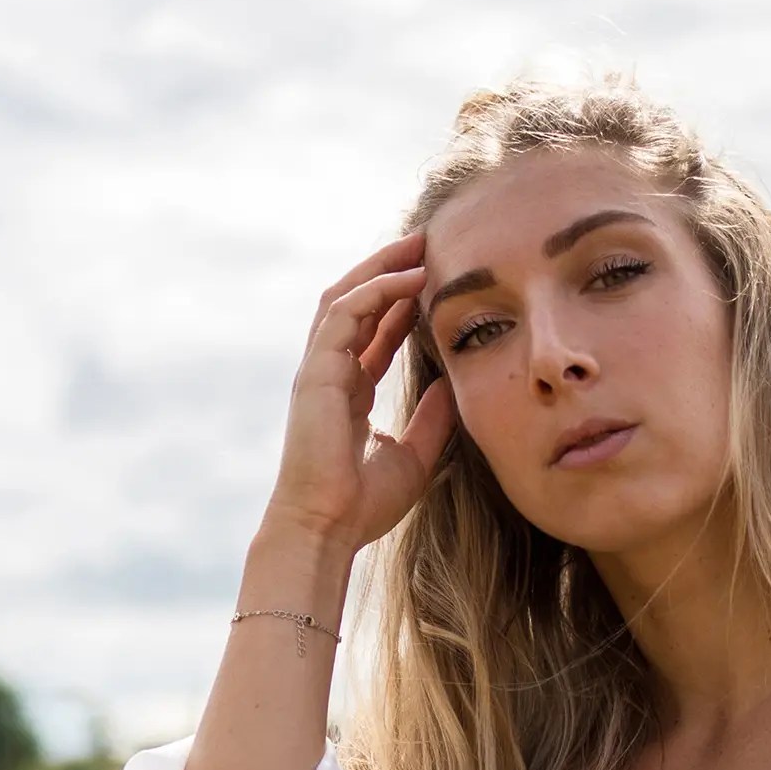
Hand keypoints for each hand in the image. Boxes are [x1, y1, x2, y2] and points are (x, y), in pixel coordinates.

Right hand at [267, 231, 459, 553]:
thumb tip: (455, 380)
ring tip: (420, 244)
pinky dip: (377, 290)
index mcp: (348, 391)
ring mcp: (319, 369)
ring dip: (382, 267)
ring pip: (346, 296)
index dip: (403, 302)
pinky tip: (410, 278)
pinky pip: (344, 313)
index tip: (437, 279)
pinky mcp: (315, 371)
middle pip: (357, 302)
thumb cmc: (363, 504)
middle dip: (390, 269)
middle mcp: (330, 373)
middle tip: (429, 242)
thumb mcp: (416, 454)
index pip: (375, 330)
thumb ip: (433, 417)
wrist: (327, 527)